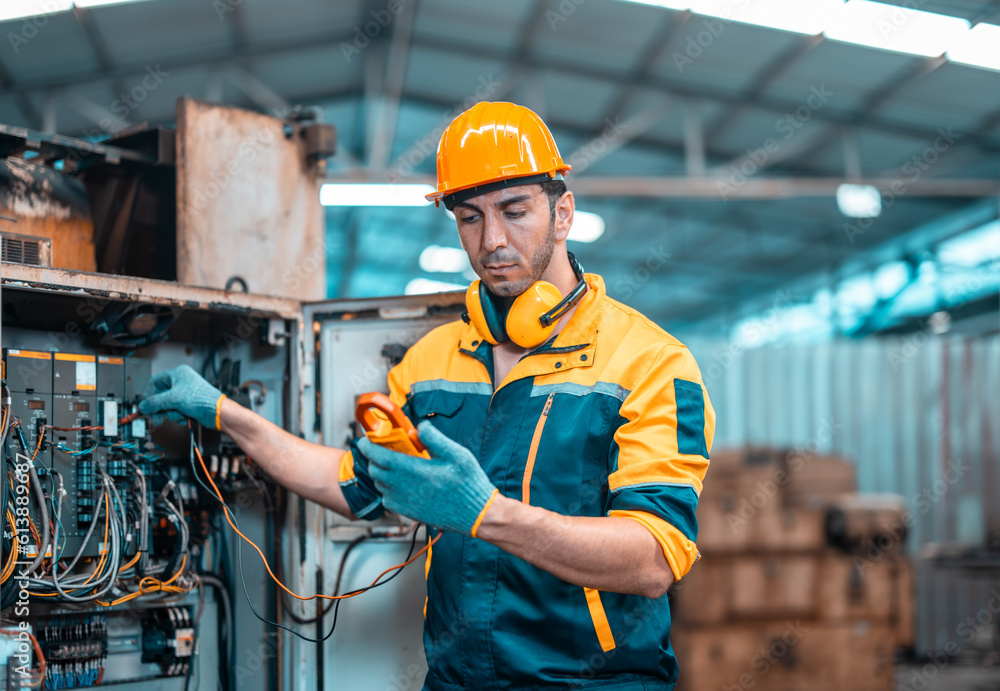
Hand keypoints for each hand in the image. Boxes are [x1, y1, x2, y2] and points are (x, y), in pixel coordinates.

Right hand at [138, 364, 225, 429]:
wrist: (217, 413)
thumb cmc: (202, 399)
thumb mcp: (173, 399)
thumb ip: (155, 402)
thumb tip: (143, 405)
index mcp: (178, 374)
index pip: (155, 382)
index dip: (148, 394)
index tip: (144, 405)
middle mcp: (181, 383)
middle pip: (159, 396)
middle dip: (160, 408)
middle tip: (157, 417)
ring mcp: (184, 395)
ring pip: (167, 406)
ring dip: (172, 413)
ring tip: (181, 413)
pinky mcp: (187, 406)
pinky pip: (175, 412)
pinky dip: (179, 416)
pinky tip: (187, 416)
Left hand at [358, 421, 498, 536]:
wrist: (476, 514)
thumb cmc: (468, 484)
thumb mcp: (457, 454)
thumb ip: (435, 438)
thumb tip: (420, 427)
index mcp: (415, 471)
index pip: (379, 456)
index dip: (367, 447)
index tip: (364, 440)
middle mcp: (405, 488)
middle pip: (375, 470)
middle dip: (373, 458)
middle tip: (381, 449)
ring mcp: (405, 502)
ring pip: (380, 485)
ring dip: (381, 473)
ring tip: (394, 465)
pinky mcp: (408, 513)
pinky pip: (387, 499)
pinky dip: (388, 489)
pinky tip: (402, 483)